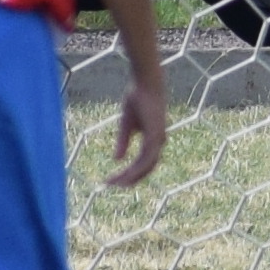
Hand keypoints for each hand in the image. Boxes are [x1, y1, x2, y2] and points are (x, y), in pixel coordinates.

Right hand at [105, 73, 170, 192]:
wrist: (145, 83)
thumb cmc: (137, 99)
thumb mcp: (126, 124)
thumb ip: (123, 141)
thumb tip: (117, 159)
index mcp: (153, 140)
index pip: (143, 163)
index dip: (130, 174)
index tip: (113, 180)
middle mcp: (158, 142)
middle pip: (145, 169)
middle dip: (129, 179)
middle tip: (111, 186)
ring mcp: (158, 139)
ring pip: (146, 167)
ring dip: (130, 177)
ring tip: (115, 184)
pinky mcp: (155, 135)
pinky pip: (147, 158)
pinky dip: (136, 168)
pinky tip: (125, 175)